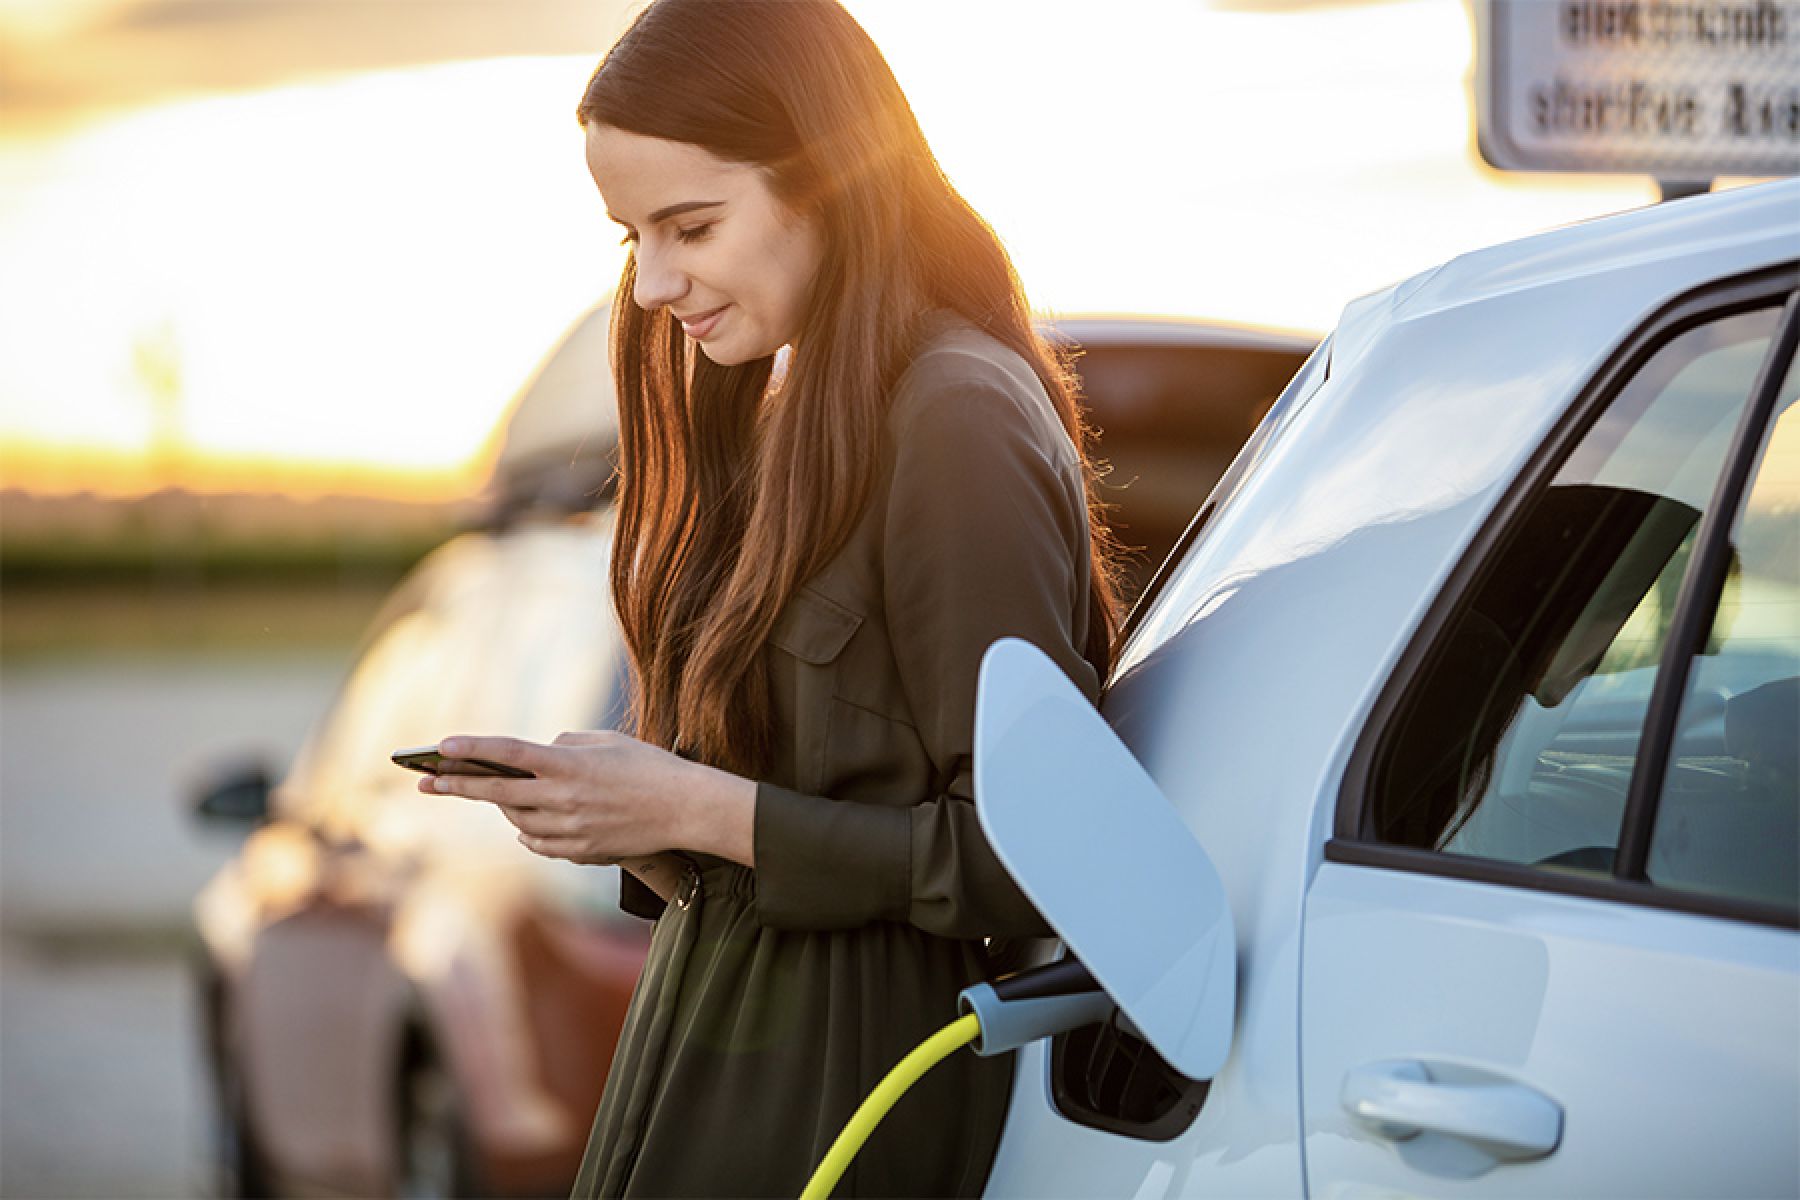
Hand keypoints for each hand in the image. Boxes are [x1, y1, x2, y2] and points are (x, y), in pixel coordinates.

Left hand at [418, 731, 693, 864]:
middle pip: (497, 792)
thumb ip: (566, 745)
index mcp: (568, 763)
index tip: (442, 746)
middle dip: (458, 785)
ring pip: (516, 820)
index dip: (473, 749)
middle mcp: (563, 797)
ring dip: (502, 806)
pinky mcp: (580, 849)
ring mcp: (569, 827)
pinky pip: (538, 843)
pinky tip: (524, 823)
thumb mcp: (607, 741)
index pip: (509, 753)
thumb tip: (537, 755)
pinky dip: (528, 831)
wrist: (684, 808)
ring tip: (490, 794)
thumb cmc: (649, 767)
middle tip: (427, 782)